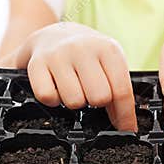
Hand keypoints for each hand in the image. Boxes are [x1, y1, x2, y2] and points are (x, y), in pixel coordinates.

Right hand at [0, 22, 136, 130]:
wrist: (54, 34)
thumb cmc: (88, 54)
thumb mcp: (109, 62)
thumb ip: (119, 89)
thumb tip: (126, 125)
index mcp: (108, 49)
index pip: (122, 90)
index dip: (125, 115)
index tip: (127, 129)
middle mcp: (83, 49)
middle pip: (99, 98)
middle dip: (98, 103)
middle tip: (92, 94)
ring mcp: (58, 55)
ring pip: (74, 101)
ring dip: (76, 101)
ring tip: (75, 87)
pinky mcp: (36, 63)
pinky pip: (47, 98)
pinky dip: (53, 100)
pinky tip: (57, 88)